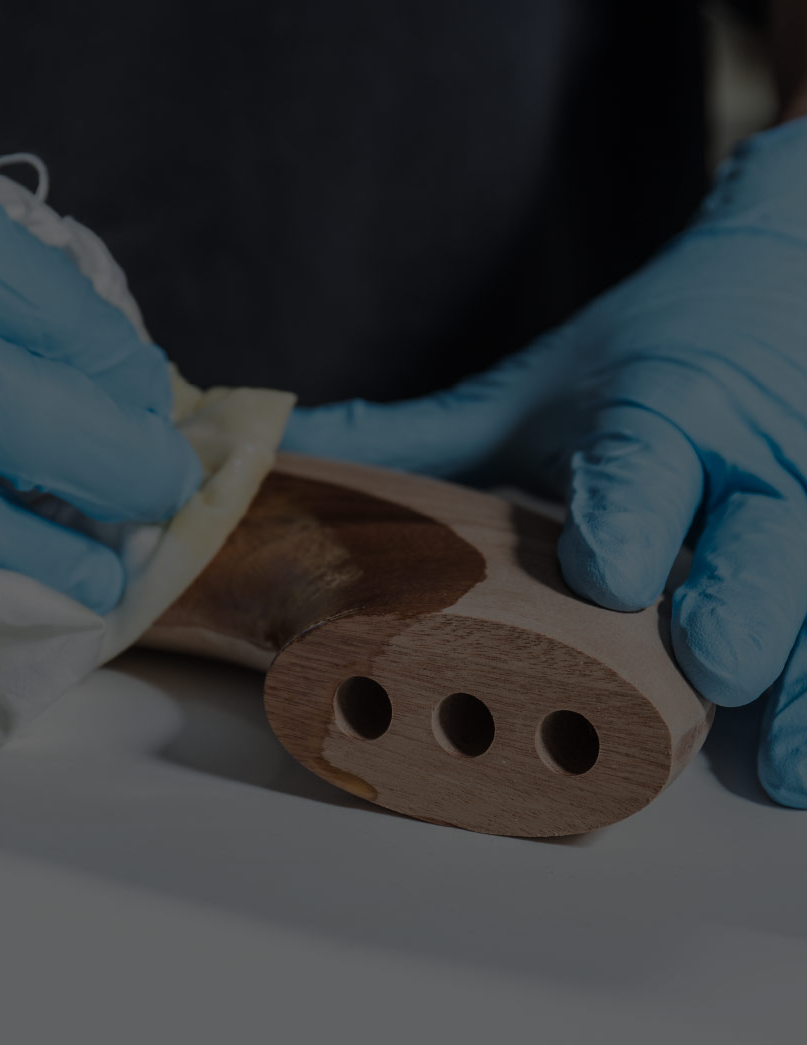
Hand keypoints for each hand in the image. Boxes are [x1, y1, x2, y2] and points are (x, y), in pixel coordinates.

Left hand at [285, 118, 806, 806]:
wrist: (778, 284)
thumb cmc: (643, 357)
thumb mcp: (530, 392)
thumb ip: (420, 440)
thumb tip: (289, 453)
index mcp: (657, 411)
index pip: (646, 459)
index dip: (630, 510)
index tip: (608, 568)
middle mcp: (744, 464)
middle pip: (763, 537)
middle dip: (737, 602)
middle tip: (708, 665)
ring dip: (805, 678)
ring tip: (781, 760)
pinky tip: (803, 758)